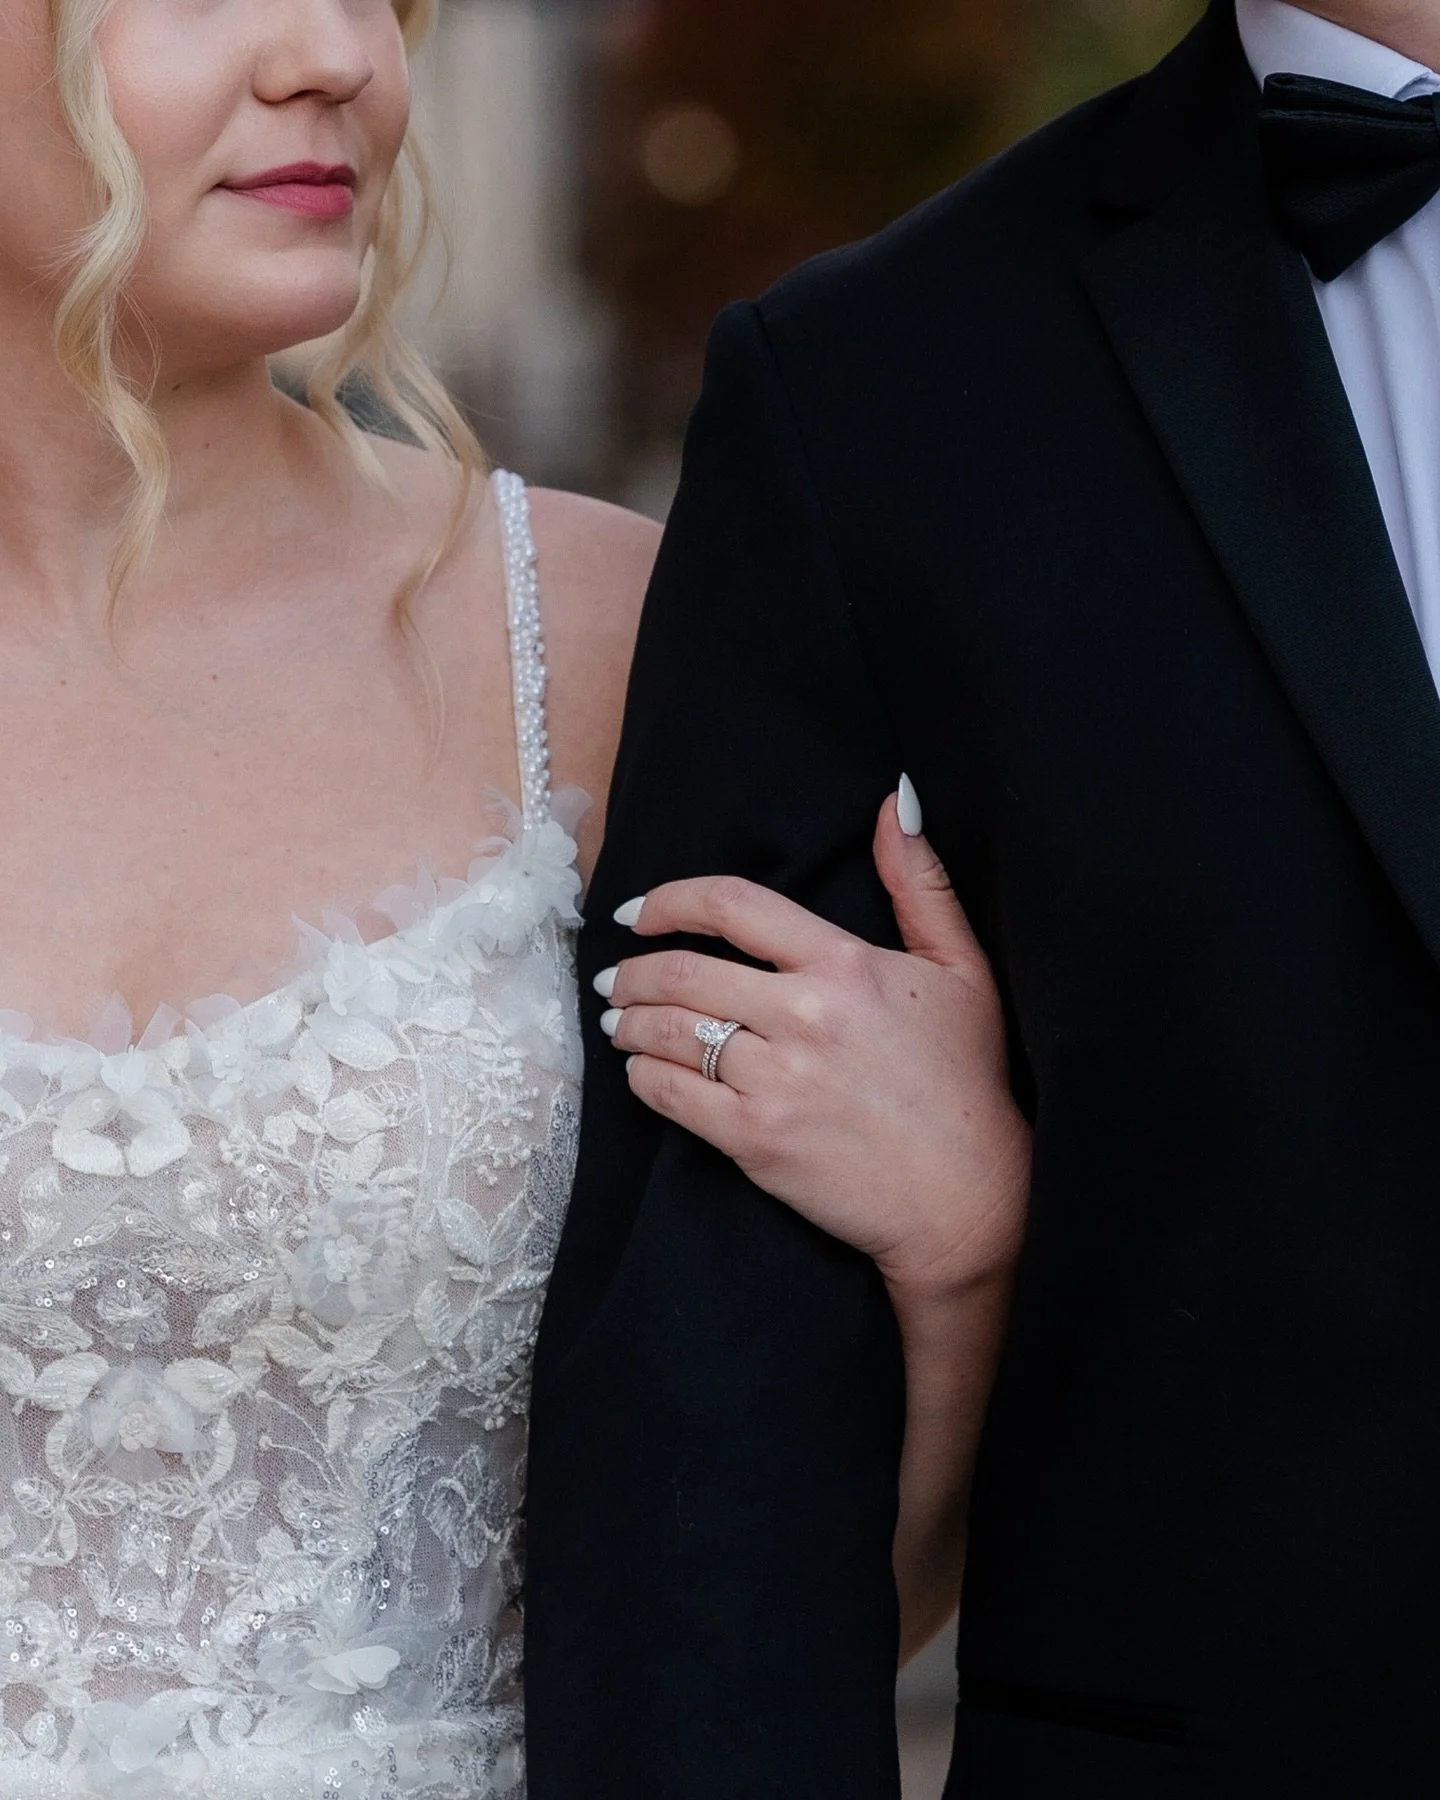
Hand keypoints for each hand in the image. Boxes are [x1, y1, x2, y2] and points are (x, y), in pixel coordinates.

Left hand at [595, 787, 1030, 1298]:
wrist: (970, 1197)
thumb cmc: (968, 1082)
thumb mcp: (963, 968)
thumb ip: (921, 882)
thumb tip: (898, 801)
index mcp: (845, 964)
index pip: (733, 906)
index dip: (671, 900)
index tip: (638, 913)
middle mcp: (803, 1014)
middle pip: (683, 971)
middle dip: (631, 970)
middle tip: (612, 976)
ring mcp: (775, 1079)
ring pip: (666, 1032)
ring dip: (626, 1021)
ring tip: (616, 1020)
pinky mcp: (756, 1140)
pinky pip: (670, 1095)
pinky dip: (642, 1078)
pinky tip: (640, 1071)